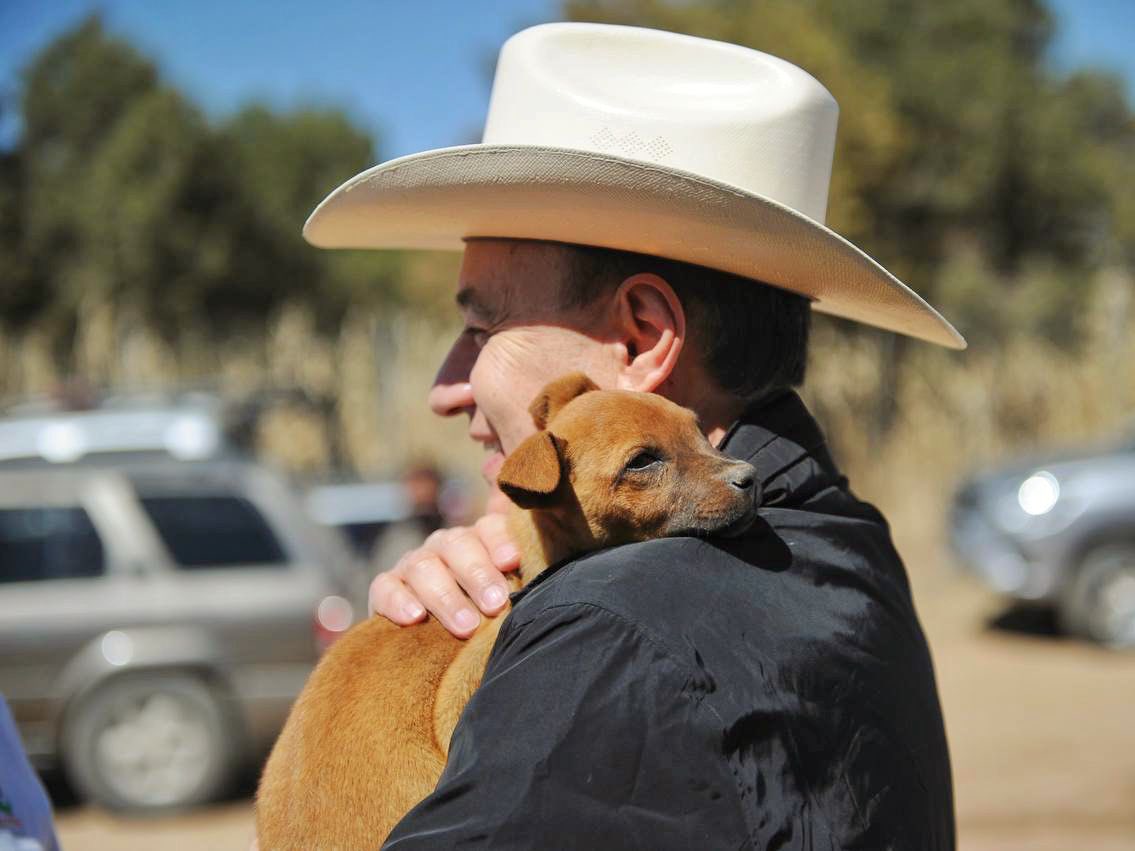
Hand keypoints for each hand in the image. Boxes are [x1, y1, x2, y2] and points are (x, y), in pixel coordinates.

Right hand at [369, 513, 520, 637]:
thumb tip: (512, 477)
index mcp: (478, 539)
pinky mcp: (386, 589)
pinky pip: (384, 587)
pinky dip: (397, 600)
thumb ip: (517, 547)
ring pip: (423, 567)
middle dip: (477, 574)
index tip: (511, 561)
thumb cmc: (487, 605)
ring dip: (445, 596)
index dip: (499, 540)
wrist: (450, 634)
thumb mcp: (510, 580)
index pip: (489, 527)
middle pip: (457, 546)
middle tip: (495, 603)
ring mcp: (413, 565)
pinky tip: (414, 618)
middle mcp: (445, 546)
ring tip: (466, 625)